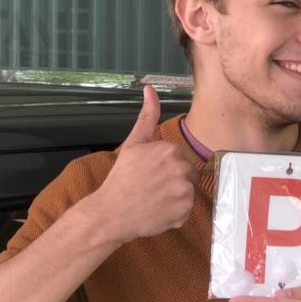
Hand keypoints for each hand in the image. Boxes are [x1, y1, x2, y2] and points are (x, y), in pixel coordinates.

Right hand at [71, 85, 198, 245]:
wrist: (111, 213)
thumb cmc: (121, 178)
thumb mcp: (133, 143)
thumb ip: (147, 116)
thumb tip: (150, 88)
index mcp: (171, 150)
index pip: (181, 158)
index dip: (167, 167)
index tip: (151, 175)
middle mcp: (182, 169)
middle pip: (189, 174)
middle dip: (175, 180)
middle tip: (153, 188)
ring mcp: (185, 192)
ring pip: (189, 191)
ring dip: (177, 197)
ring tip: (155, 200)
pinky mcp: (186, 211)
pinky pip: (187, 210)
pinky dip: (176, 213)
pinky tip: (159, 211)